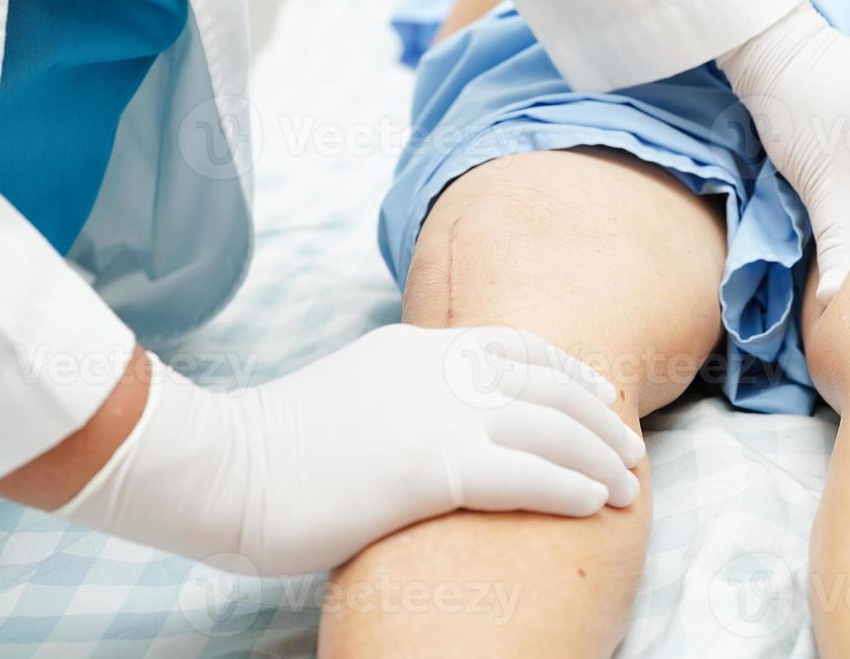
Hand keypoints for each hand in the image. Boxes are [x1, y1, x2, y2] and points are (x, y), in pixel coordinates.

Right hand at [56, 324, 643, 574]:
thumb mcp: (353, 393)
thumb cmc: (273, 447)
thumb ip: (403, 394)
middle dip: (598, 417)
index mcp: (416, 347)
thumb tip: (438, 423)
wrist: (219, 465)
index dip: (569, 372)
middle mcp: (436, 369)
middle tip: (630, 445)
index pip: (517, 347)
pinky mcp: (429, 466)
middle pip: (546, 385)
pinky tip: (594, 503)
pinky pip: (525, 475)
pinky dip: (568, 487)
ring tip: (627, 484)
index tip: (599, 394)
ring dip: (598, 457)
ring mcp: (435, 414)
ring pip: (548, 429)